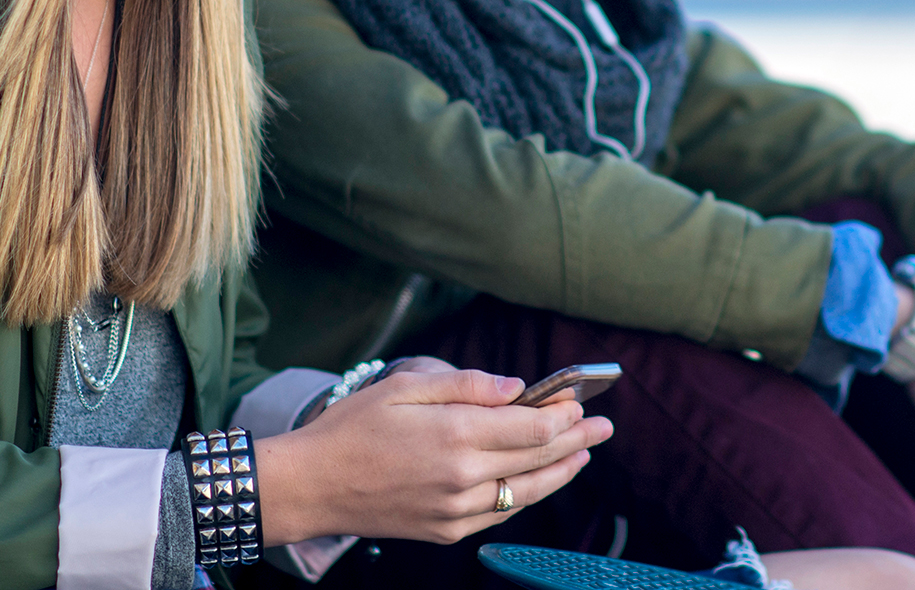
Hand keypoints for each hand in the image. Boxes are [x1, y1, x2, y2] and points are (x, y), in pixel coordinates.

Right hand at [255, 367, 613, 544]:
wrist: (310, 486)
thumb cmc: (352, 428)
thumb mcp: (405, 386)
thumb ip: (467, 385)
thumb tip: (517, 388)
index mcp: (455, 434)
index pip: (532, 428)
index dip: (562, 414)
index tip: (579, 400)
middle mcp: (463, 476)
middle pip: (537, 459)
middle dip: (576, 439)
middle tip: (604, 426)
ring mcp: (456, 509)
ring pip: (526, 492)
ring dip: (560, 472)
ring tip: (584, 455)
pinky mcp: (446, 531)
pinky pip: (500, 514)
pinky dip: (526, 496)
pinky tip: (538, 481)